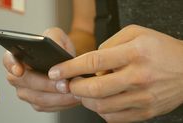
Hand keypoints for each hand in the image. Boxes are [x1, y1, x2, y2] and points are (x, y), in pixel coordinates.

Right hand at [3, 27, 78, 111]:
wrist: (66, 62)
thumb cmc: (57, 47)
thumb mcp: (57, 35)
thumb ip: (54, 38)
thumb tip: (56, 49)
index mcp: (18, 56)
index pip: (8, 60)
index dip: (12, 66)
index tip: (19, 70)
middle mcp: (18, 76)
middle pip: (27, 83)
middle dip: (47, 85)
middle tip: (65, 84)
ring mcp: (26, 91)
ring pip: (39, 98)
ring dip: (58, 97)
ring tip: (74, 91)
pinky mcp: (37, 103)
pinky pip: (48, 107)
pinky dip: (62, 103)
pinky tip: (73, 97)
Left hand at [48, 25, 182, 121]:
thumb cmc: (161, 50)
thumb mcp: (136, 34)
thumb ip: (110, 44)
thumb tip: (92, 61)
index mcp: (135, 54)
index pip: (93, 62)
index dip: (70, 68)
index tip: (56, 71)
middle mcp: (138, 77)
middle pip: (95, 89)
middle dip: (74, 87)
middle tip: (68, 83)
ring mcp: (142, 98)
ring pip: (101, 106)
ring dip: (85, 100)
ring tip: (83, 91)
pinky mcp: (144, 112)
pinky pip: (113, 117)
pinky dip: (100, 110)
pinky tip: (100, 100)